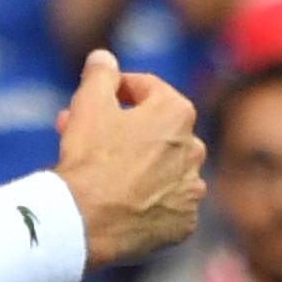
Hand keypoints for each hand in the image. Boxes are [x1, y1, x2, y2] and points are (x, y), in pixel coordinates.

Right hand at [50, 49, 202, 267]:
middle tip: (86, 132)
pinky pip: (166, 203)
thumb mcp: (89, 101)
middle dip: (123, 127)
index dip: (117, 89)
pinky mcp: (184, 223)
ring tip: (102, 170)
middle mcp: (194, 149)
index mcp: (177, 113)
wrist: (86, 221)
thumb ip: (101, 72)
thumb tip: (104, 57)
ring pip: (163, 168)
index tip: (96, 98)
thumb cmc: (90, 157)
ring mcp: (192, 190)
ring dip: (139, 163)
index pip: (147, 88)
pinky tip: (120, 200)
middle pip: (155, 129)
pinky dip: (147, 199)